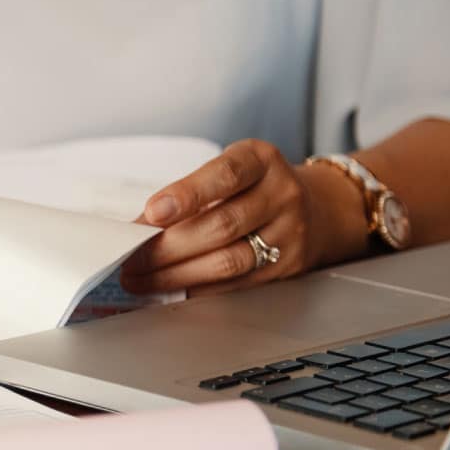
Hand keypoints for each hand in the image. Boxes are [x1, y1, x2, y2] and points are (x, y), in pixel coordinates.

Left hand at [120, 139, 350, 296]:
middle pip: (221, 225)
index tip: (152, 211)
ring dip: (175, 275)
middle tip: (131, 258)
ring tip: (140, 279)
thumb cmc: (255, 187)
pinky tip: (169, 288)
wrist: (318, 209)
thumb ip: (188, 194)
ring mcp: (288, 233)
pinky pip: (235, 284)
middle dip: (167, 247)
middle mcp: (281, 194)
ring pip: (227, 261)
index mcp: (261, 160)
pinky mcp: (286, 268)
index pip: (225, 175)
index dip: (187, 194)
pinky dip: (196, 289)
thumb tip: (138, 228)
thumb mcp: (228, 172)